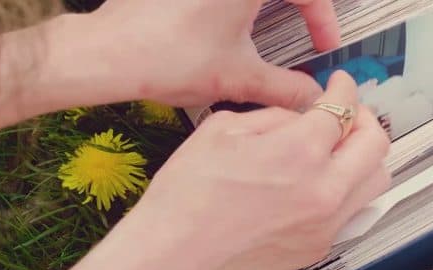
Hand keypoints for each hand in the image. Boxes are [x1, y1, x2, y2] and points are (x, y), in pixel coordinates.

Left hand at [89, 0, 340, 108]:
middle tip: (307, 25)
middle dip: (301, 6)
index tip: (323, 44)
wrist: (109, 53)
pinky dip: (238, 8)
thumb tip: (313, 97)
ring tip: (272, 26)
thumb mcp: (241, 77)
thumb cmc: (169, 57)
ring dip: (270, 6)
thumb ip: (287, 88)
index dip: (323, 18)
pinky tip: (230, 27)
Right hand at [112, 71, 389, 269]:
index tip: (341, 85)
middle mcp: (324, 189)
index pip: (343, 110)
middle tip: (350, 114)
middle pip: (375, 145)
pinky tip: (323, 184)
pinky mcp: (319, 247)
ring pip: (375, 182)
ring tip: (343, 150)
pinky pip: (353, 211)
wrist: (174, 258)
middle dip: (366, 120)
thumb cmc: (187, 197)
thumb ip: (273, 117)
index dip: (345, 90)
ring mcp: (327, 223)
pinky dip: (348, 190)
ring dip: (366, 159)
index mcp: (300, 151)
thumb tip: (298, 118)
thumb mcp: (221, 130)